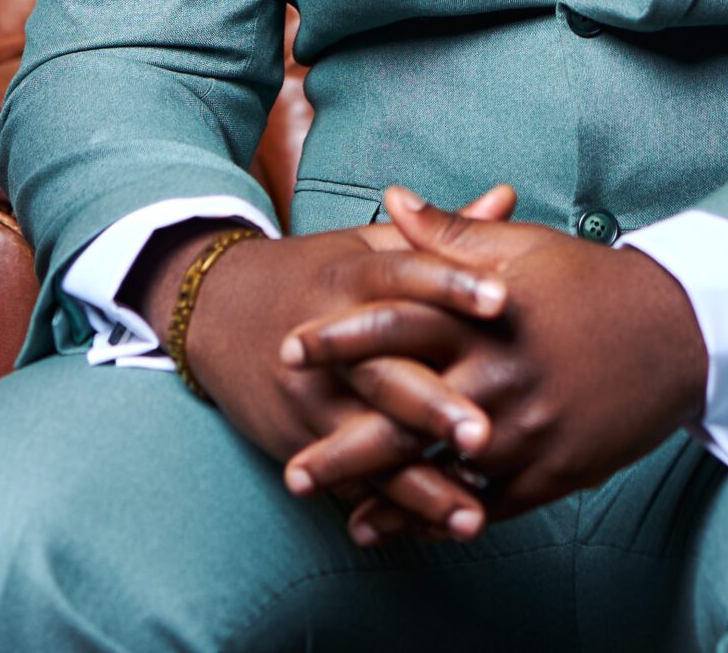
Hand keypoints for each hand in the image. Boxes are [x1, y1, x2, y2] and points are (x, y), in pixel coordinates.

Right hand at [137, 193, 515, 539]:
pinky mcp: (302, 443)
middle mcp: (330, 341)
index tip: (503, 299)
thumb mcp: (369, 245)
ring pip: (369, 446)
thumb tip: (509, 198)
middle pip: (385, 373)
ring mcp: (312, 399)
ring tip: (474, 514)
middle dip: (433, 407)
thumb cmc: (318, 274)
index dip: (453, 284)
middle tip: (487, 432)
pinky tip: (438, 530)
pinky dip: (395, 511)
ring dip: (421, 484)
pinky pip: (353, 484)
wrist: (218, 312)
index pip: (406, 277)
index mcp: (352, 278)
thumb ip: (441, 234)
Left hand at [279, 185, 708, 541]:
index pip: (396, 325)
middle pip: (405, 414)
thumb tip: (389, 200)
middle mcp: (496, 375)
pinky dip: (437, 518)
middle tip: (290, 468)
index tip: (288, 350)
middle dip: (343, 445)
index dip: (339, 340)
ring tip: (337, 515)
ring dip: (382, 496)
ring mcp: (523, 429)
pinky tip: (399, 530)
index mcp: (483, 315)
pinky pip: (483, 504)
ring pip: (439, 470)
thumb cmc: (591, 281)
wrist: (676, 329)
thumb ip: (450, 230)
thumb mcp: (522, 246)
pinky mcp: (550, 470)